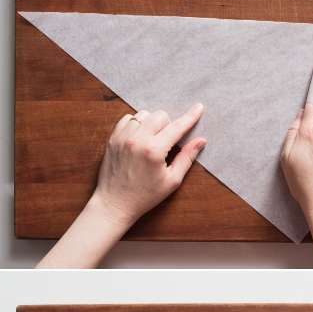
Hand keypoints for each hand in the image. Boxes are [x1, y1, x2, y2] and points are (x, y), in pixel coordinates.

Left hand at [89, 104, 206, 227]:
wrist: (113, 204)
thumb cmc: (144, 196)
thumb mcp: (171, 180)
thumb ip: (187, 158)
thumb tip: (201, 140)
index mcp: (153, 150)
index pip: (177, 127)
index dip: (190, 117)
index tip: (199, 107)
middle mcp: (136, 140)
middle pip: (159, 115)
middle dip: (168, 124)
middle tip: (167, 141)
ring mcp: (122, 138)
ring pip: (143, 115)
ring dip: (151, 123)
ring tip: (151, 140)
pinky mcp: (112, 139)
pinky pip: (127, 119)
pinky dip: (136, 124)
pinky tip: (138, 138)